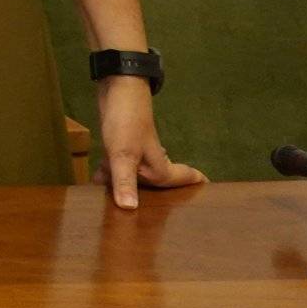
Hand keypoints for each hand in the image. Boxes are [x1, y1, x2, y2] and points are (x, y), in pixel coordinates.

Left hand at [93, 80, 205, 209]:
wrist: (116, 87)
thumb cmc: (126, 120)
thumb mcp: (123, 154)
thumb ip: (124, 182)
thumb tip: (129, 209)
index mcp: (159, 169)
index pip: (184, 180)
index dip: (195, 187)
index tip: (208, 195)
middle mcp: (151, 163)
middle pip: (157, 187)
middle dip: (153, 199)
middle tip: (145, 220)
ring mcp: (136, 154)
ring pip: (136, 177)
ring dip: (128, 189)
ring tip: (120, 207)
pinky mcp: (120, 146)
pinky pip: (119, 168)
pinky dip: (111, 175)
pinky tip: (98, 180)